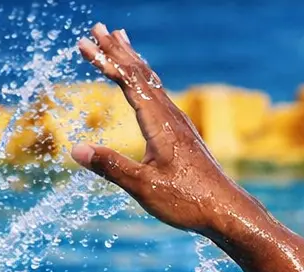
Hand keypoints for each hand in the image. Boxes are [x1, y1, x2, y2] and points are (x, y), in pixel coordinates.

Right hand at [71, 23, 244, 235]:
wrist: (226, 212)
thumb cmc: (187, 200)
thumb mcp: (143, 186)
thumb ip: (111, 166)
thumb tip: (76, 150)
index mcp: (159, 123)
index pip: (128, 82)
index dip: (105, 61)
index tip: (83, 43)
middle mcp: (171, 117)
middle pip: (141, 74)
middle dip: (117, 50)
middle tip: (98, 27)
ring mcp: (179, 125)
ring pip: (153, 83)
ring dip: (133, 61)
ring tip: (121, 40)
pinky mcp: (183, 135)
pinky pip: (161, 96)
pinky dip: (147, 80)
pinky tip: (146, 83)